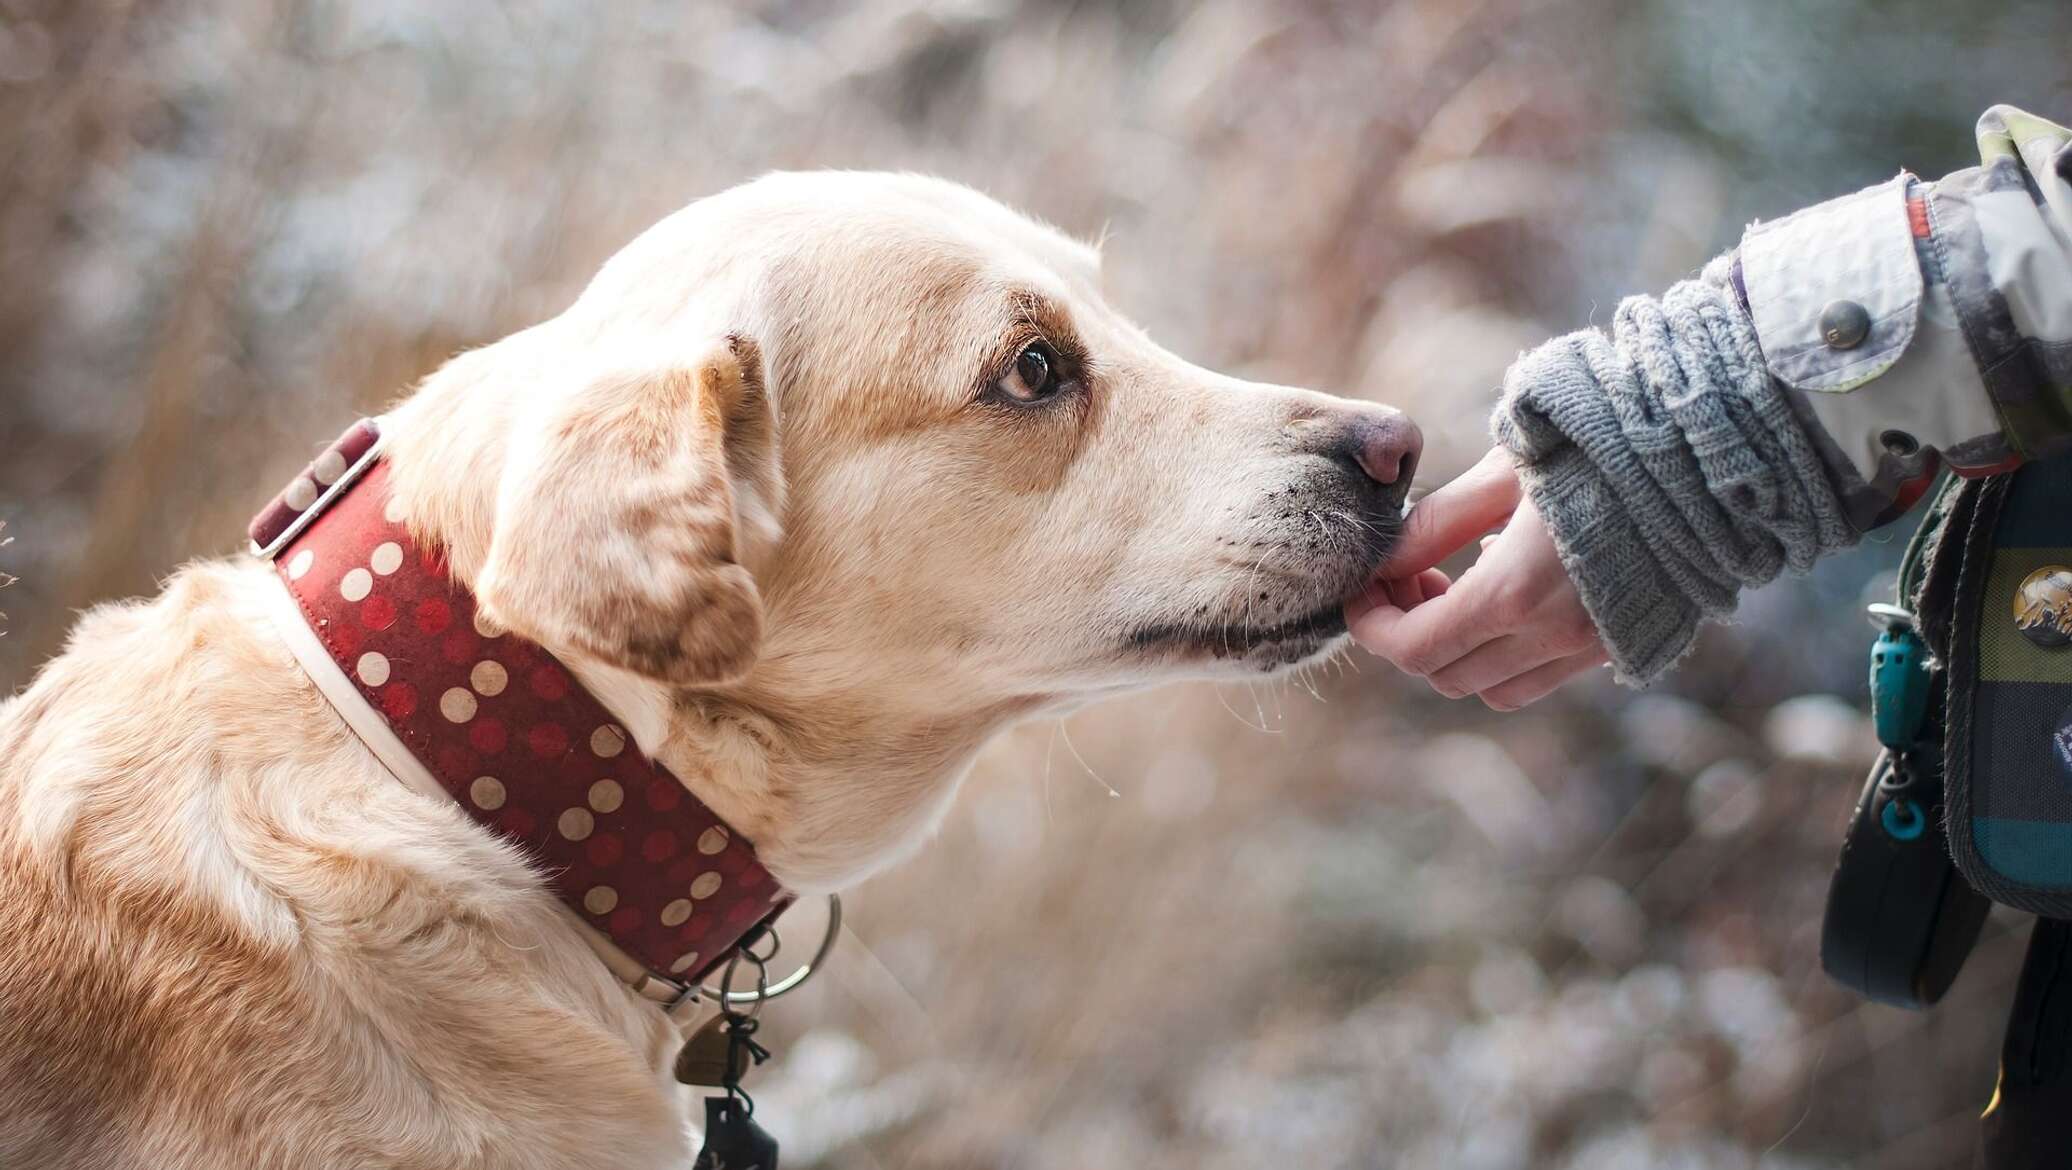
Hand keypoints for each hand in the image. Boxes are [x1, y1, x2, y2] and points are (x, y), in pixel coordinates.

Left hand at [1347, 447, 1607, 708]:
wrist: (1709, 454)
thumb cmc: (1600, 444)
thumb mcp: (1504, 471)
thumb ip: (1437, 523)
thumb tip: (1384, 560)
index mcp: (1515, 592)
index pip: (1413, 647)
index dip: (1372, 625)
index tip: (1361, 590)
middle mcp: (1553, 636)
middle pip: (1445, 675)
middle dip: (1409, 633)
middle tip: (1409, 576)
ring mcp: (1591, 647)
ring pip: (1492, 688)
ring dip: (1457, 651)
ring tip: (1454, 585)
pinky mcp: (1619, 644)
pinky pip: (1540, 677)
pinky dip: (1505, 654)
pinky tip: (1509, 591)